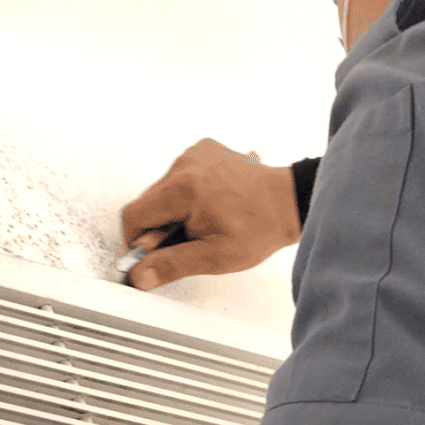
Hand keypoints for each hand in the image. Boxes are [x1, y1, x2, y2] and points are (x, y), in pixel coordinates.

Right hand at [119, 139, 301, 289]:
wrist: (291, 200)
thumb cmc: (262, 225)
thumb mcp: (215, 256)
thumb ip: (172, 265)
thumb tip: (141, 274)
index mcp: (182, 188)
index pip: (133, 215)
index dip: (137, 241)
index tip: (153, 253)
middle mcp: (186, 164)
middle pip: (148, 202)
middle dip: (161, 226)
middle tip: (191, 240)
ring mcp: (196, 154)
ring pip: (164, 189)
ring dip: (175, 209)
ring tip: (207, 221)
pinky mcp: (205, 150)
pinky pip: (181, 175)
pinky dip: (189, 193)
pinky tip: (211, 206)